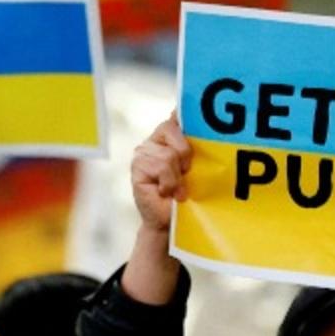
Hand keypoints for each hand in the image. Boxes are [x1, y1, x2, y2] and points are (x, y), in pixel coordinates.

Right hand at [131, 113, 191, 233]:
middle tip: (186, 172)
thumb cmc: (187, 196)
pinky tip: (165, 192)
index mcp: (170, 136)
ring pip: (168, 153)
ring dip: (177, 175)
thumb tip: (189, 118)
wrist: (171, 223)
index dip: (181, 112)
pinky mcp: (137, 166)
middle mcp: (154, 140)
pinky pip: (160, 166)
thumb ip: (195, 145)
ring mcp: (143, 152)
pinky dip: (168, 182)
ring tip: (176, 189)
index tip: (186, 115)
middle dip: (185, 152)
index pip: (175, 116)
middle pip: (171, 128)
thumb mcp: (197, 167)